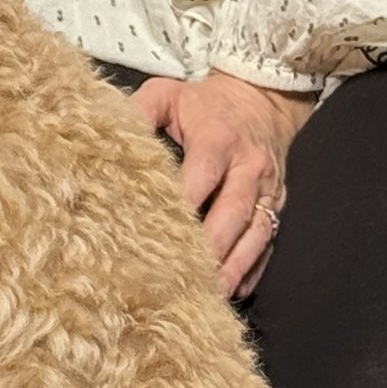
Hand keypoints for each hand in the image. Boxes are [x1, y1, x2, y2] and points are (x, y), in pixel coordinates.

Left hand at [132, 69, 316, 298]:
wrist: (261, 100)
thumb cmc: (205, 103)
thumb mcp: (168, 94)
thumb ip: (139, 111)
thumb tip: (109, 136)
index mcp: (219, 139)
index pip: (203, 175)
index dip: (184, 205)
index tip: (159, 233)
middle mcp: (248, 167)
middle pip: (233, 213)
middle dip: (212, 248)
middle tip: (188, 278)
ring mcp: (268, 190)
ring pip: (256, 234)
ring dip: (235, 266)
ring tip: (213, 293)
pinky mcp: (277, 205)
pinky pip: (269, 242)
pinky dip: (253, 268)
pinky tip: (236, 289)